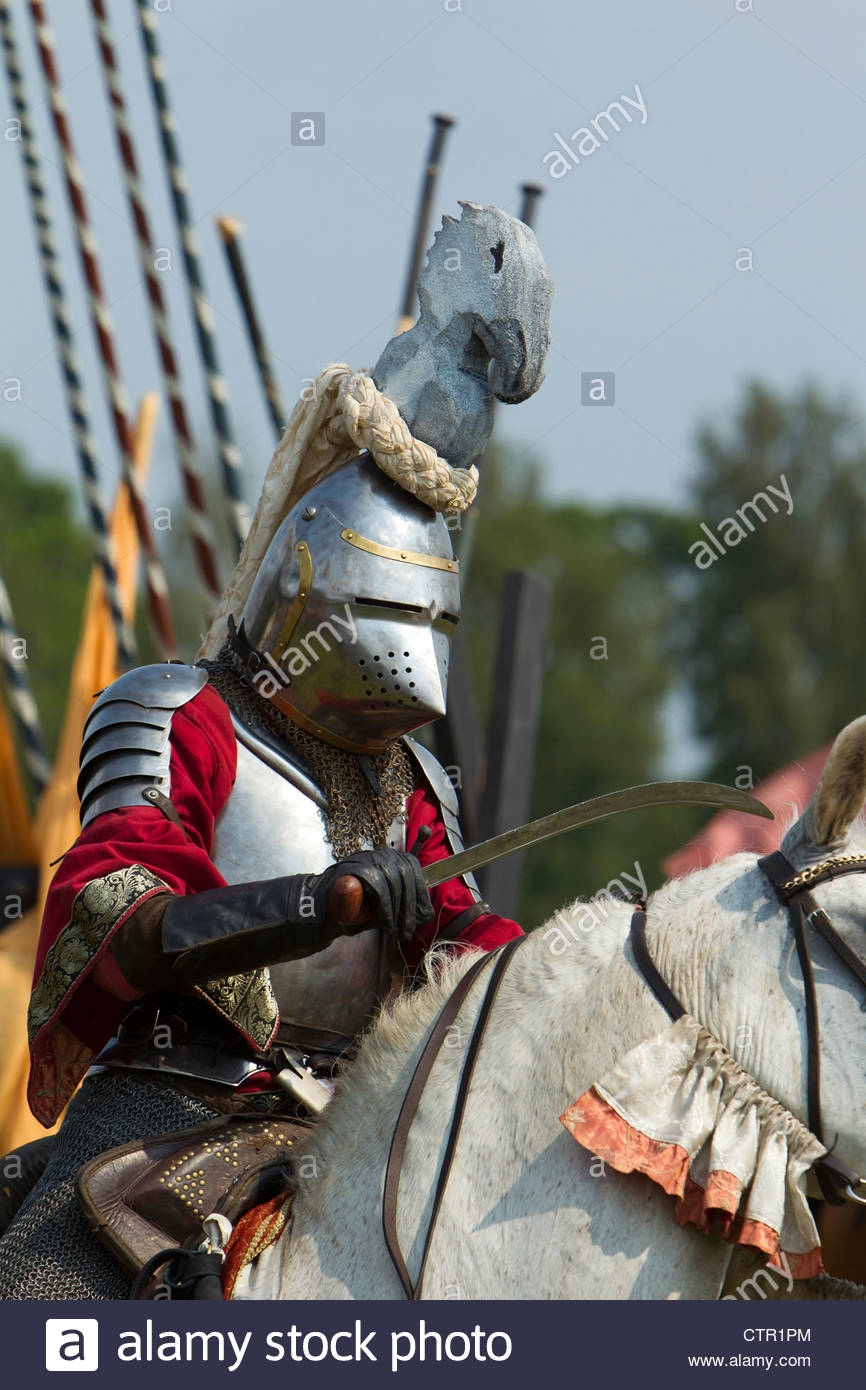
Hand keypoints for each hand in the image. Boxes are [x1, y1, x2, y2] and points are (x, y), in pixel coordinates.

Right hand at [310, 849, 433, 942]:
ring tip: (400, 931)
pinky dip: (386, 910)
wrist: (321, 909)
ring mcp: (363, 859)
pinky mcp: (352, 870)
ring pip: (394, 880)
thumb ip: (402, 901)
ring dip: (400, 910)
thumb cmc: (353, 908)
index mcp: (386, 857)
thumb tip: (426, 914)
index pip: (411, 864)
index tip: (425, 913)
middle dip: (411, 904)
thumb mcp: (382, 903)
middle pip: (405, 872)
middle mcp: (375, 853)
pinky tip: (387, 924)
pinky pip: (379, 888)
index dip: (421, 890)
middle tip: (410, 928)